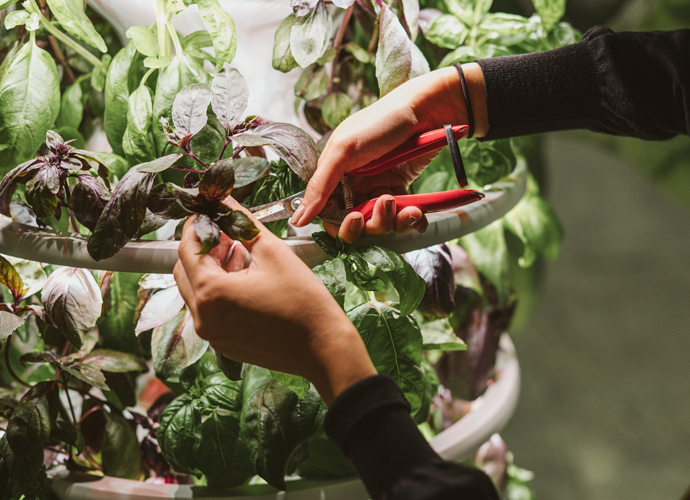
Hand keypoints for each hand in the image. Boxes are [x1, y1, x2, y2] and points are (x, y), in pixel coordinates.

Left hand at [173, 203, 376, 404]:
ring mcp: (212, 334)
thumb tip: (226, 201)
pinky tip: (244, 278)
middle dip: (202, 248)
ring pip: (196, 291)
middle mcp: (203, 317)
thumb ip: (243, 224)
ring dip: (211, 269)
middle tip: (226, 234)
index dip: (197, 226)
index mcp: (211, 293)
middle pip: (185, 271)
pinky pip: (209, 311)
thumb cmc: (303, 301)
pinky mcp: (223, 344)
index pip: (187, 249)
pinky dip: (219, 291)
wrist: (323, 346)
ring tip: (239, 253)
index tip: (210, 213)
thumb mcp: (273, 252)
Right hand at [290, 64, 487, 242]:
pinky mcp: (402, 192)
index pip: (329, 215)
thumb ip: (320, 186)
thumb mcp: (344, 151)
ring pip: (381, 225)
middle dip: (370, 224)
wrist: (427, 110)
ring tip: (404, 205)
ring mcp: (379, 190)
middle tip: (382, 206)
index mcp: (335, 176)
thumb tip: (296, 219)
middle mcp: (355, 186)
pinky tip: (417, 212)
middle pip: (357, 225)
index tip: (354, 220)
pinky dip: (411, 221)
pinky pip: (403, 219)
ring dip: (393, 221)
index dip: (340, 225)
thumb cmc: (382, 122)